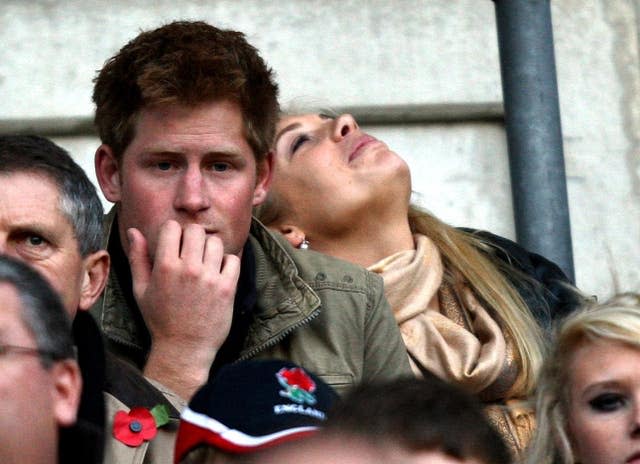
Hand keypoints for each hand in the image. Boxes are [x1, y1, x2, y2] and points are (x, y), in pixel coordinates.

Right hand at [127, 220, 240, 398]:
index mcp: (165, 267)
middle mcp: (188, 269)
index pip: (173, 227)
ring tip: (205, 263)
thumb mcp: (141, 289)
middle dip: (192, 237)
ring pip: (216, 242)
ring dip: (210, 249)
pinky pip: (233, 259)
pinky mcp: (227, 288)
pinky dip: (227, 262)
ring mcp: (210, 278)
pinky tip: (218, 272)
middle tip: (191, 252)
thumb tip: (133, 231)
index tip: (174, 243)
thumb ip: (138, 258)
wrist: (184, 348)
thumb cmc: (160, 319)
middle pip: (196, 230)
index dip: (173, 232)